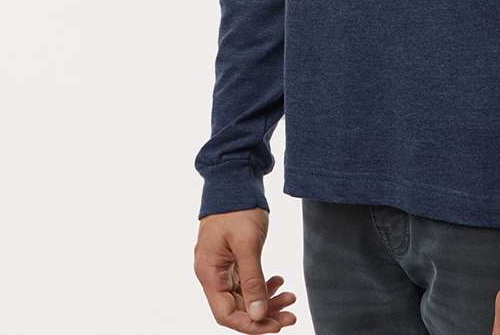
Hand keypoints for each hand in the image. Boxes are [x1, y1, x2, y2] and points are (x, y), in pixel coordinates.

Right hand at [194, 208, 296, 330]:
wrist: (235, 179)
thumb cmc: (237, 208)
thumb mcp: (247, 244)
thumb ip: (252, 280)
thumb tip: (258, 315)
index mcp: (209, 273)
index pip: (226, 314)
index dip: (250, 324)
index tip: (276, 325)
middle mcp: (212, 274)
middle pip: (237, 307)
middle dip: (264, 313)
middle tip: (291, 314)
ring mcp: (221, 266)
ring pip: (243, 295)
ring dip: (266, 299)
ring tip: (290, 296)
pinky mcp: (232, 259)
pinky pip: (245, 281)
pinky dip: (262, 284)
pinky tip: (279, 280)